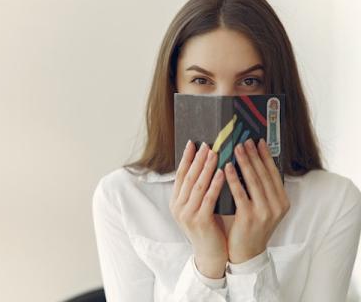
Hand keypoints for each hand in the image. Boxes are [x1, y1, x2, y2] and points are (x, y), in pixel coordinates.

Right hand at [169, 140, 227, 277]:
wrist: (210, 254)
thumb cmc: (208, 228)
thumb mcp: (198, 207)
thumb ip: (198, 190)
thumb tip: (205, 165)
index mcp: (176, 202)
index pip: (180, 175)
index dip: (186, 158)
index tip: (192, 143)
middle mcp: (178, 207)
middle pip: (188, 177)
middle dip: (197, 159)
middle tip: (206, 143)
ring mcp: (187, 214)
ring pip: (197, 185)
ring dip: (206, 167)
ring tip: (214, 152)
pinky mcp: (200, 221)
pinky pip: (208, 198)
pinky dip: (215, 184)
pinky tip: (221, 172)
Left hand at [223, 137, 290, 263]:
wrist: (247, 253)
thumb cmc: (251, 226)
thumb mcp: (263, 207)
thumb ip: (262, 189)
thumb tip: (253, 162)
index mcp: (282, 201)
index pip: (273, 173)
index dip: (266, 156)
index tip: (258, 141)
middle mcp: (277, 206)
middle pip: (264, 174)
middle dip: (254, 155)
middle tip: (245, 139)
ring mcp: (265, 212)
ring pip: (254, 181)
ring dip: (245, 162)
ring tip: (237, 148)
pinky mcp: (249, 217)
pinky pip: (240, 193)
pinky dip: (233, 179)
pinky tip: (226, 167)